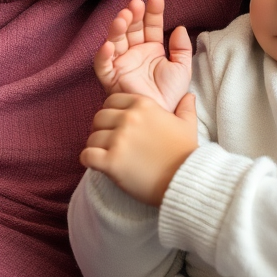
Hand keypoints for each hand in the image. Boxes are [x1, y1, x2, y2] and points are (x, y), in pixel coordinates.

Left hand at [81, 92, 198, 205]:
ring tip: (105, 156)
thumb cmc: (186, 153)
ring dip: (96, 147)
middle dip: (102, 130)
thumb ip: (186, 108)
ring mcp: (119, 139)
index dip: (112, 113)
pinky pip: (87, 155)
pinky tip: (97, 165)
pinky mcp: (111, 161)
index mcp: (144, 105)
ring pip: (92, 137)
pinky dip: (89, 161)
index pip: (112, 101)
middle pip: (99, 118)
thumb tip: (189, 96)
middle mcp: (129, 118)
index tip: (117, 126)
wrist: (185, 180)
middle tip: (109, 143)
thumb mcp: (188, 125)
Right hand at [94, 0, 191, 110]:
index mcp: (151, 49)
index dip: (153, 12)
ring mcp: (122, 64)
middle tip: (136, 5)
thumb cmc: (171, 95)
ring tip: (123, 17)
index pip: (150, 25)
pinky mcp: (111, 79)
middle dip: (133, 15)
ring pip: (115, 41)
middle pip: (131, 29)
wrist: (163, 118)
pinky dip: (103, 56)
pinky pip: (103, 66)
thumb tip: (180, 27)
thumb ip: (182, 49)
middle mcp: (134, 53)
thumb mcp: (182, 69)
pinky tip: (109, 45)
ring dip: (117, 28)